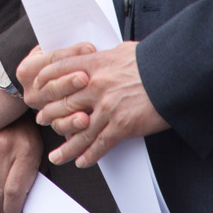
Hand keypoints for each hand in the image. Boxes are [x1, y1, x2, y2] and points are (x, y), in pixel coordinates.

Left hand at [17, 40, 168, 167]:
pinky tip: (81, 161)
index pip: (58, 70)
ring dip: (65, 147)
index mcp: (94, 64)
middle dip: (50, 115)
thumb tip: (96, 57)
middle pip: (63, 103)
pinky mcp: (121, 125)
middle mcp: (95, 86)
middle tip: (43, 121)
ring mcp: (107, 107)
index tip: (39, 90)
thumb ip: (104, 58)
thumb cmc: (152, 61)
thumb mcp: (122, 51)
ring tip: (56, 155)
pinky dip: (89, 155)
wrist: (174, 75)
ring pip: (78, 131)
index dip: (45, 81)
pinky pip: (99, 144)